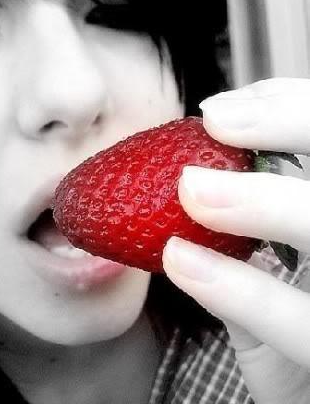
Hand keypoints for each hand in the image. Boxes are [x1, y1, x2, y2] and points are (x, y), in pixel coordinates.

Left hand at [162, 78, 309, 403]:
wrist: (306, 393)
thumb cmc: (297, 315)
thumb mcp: (280, 251)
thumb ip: (257, 197)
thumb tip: (214, 126)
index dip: (289, 106)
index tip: (219, 109)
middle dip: (293, 124)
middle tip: (215, 123)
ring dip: (264, 202)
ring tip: (192, 188)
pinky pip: (301, 325)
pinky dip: (241, 289)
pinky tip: (183, 261)